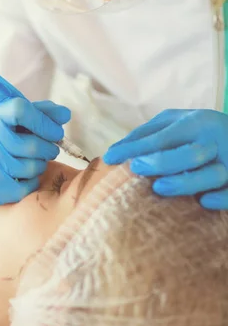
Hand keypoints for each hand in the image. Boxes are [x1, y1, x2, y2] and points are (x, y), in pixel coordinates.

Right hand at [0, 98, 70, 219]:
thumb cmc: (2, 139)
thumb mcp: (16, 120)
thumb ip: (41, 113)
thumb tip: (64, 114)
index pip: (20, 110)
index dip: (44, 121)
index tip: (55, 132)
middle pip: (33, 145)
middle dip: (48, 149)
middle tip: (47, 149)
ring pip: (32, 168)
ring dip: (40, 165)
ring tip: (31, 161)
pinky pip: (27, 186)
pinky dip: (31, 182)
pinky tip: (22, 177)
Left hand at [103, 109, 227, 209]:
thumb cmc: (198, 133)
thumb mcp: (176, 124)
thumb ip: (147, 134)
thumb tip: (113, 152)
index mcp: (195, 122)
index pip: (160, 137)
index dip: (134, 149)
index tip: (109, 158)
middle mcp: (214, 139)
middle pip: (189, 153)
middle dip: (161, 162)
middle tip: (135, 168)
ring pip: (213, 174)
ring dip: (185, 181)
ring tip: (159, 188)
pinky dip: (221, 198)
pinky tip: (204, 202)